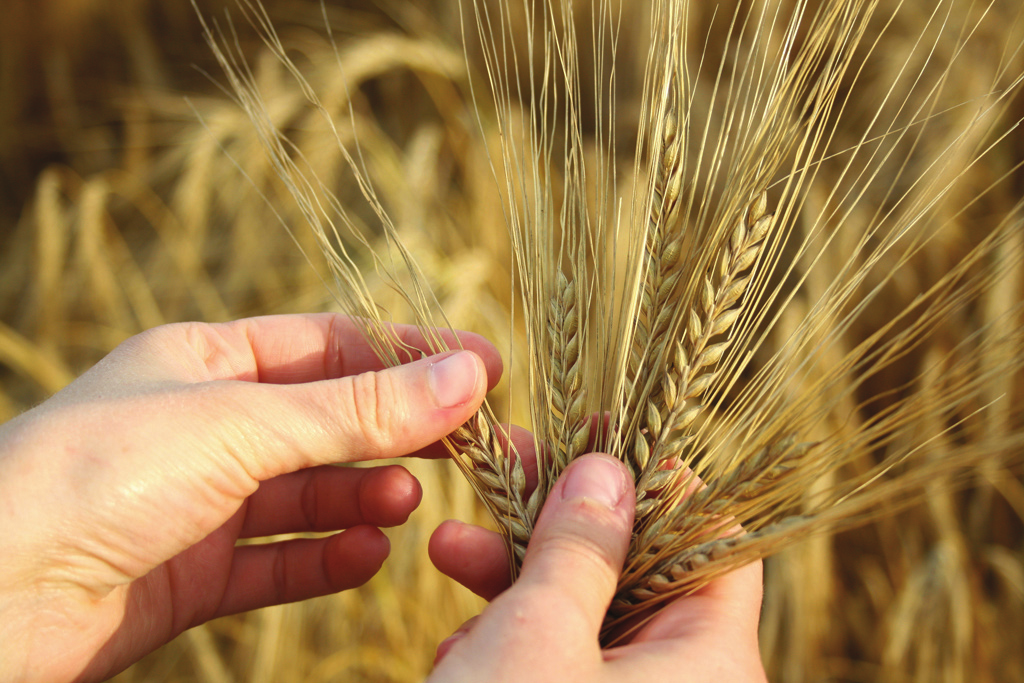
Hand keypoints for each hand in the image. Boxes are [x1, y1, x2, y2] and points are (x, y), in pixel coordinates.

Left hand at [0, 313, 500, 682]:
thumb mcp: (241, 423)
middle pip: (331, 420)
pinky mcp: (194, 573)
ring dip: (366, 495)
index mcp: (206, 360)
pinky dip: (328, 558)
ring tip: (407, 501)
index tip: (484, 368)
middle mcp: (206, 426)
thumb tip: (466, 375)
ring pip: (311, 493)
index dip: (409, 356)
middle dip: (402, 432)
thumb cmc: (96, 473)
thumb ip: (357, 409)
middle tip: (477, 447)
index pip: (331, 345)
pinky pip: (281, 560)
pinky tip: (367, 554)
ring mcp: (202, 501)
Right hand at [427, 454, 767, 681]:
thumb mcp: (539, 637)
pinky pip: (562, 669)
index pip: (714, 541)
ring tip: (449, 555)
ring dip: (517, 582)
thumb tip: (609, 469)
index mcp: (711, 665)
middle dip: (556, 524)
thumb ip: (579, 545)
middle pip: (637, 572)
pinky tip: (458, 652)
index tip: (599, 437)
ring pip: (587, 618)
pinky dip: (512, 646)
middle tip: (499, 473)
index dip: (660, 482)